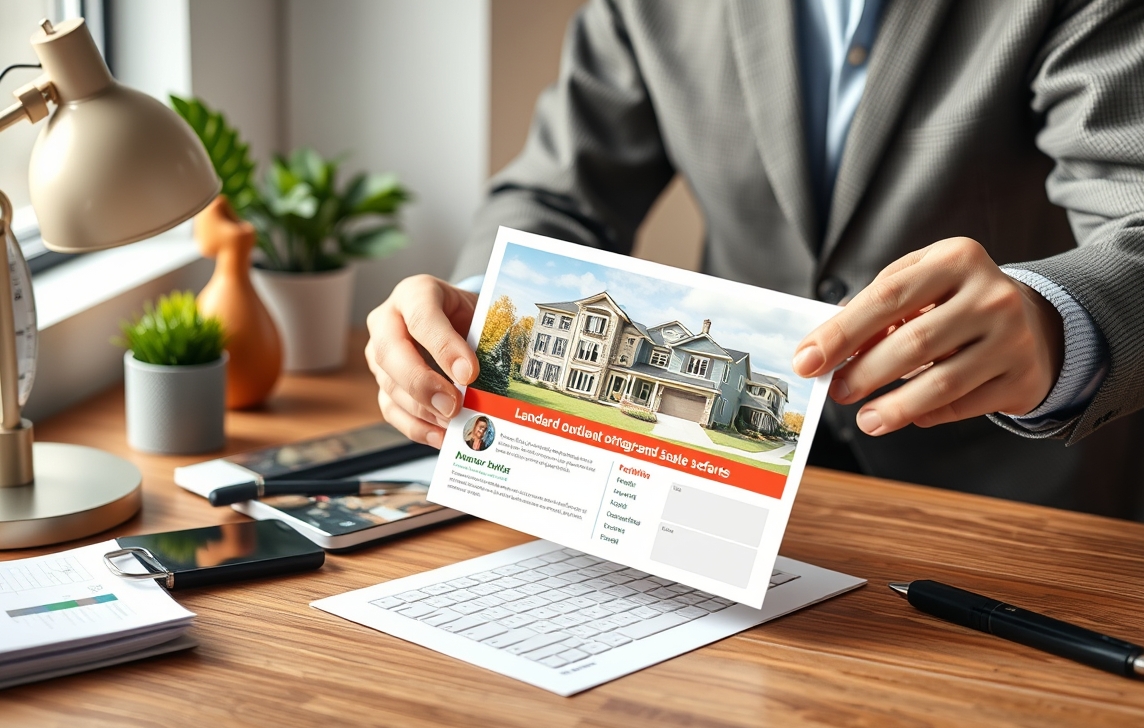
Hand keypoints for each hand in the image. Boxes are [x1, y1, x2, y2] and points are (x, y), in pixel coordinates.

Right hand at [365, 275, 478, 447]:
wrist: (456, 321)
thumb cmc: (467, 316)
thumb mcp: (478, 315)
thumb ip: (481, 341)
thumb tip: (491, 385)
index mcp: (415, 293)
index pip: (422, 318)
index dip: (444, 347)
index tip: (469, 373)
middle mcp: (388, 320)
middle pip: (391, 352)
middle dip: (423, 383)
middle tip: (454, 405)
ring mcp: (379, 353)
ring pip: (389, 385)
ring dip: (424, 410)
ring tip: (455, 423)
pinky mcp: (383, 382)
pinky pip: (392, 409)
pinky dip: (418, 427)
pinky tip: (442, 436)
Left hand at [791, 237, 1063, 435]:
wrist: (1032, 322)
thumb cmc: (953, 302)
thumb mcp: (920, 285)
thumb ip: (875, 308)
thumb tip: (825, 350)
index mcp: (957, 259)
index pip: (886, 297)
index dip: (841, 333)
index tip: (806, 361)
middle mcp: (991, 295)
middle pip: (912, 342)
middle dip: (864, 372)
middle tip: (836, 391)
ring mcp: (1013, 337)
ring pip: (940, 383)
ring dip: (893, 407)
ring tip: (865, 419)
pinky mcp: (1023, 378)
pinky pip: (963, 405)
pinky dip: (928, 413)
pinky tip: (908, 415)